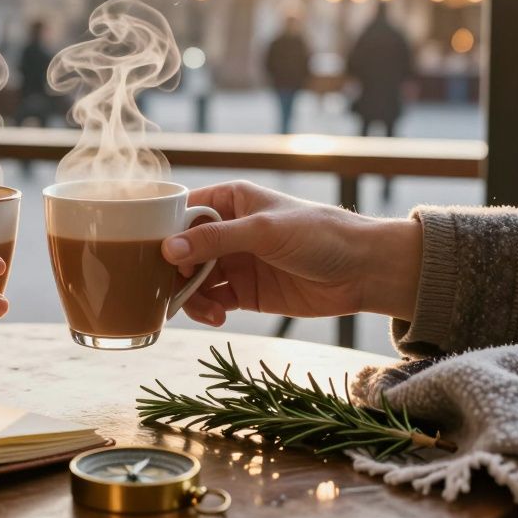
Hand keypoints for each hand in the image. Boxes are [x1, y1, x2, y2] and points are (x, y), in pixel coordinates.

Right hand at [160, 181, 421, 327]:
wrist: (363, 271)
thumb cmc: (318, 234)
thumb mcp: (263, 232)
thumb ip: (214, 240)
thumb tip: (167, 250)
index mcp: (229, 200)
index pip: (181, 212)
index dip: (162, 233)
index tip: (154, 256)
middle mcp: (226, 230)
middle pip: (180, 251)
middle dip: (174, 272)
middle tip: (174, 290)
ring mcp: (234, 262)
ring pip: (192, 280)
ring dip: (189, 296)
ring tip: (206, 310)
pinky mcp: (244, 291)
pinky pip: (211, 301)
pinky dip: (206, 310)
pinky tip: (219, 316)